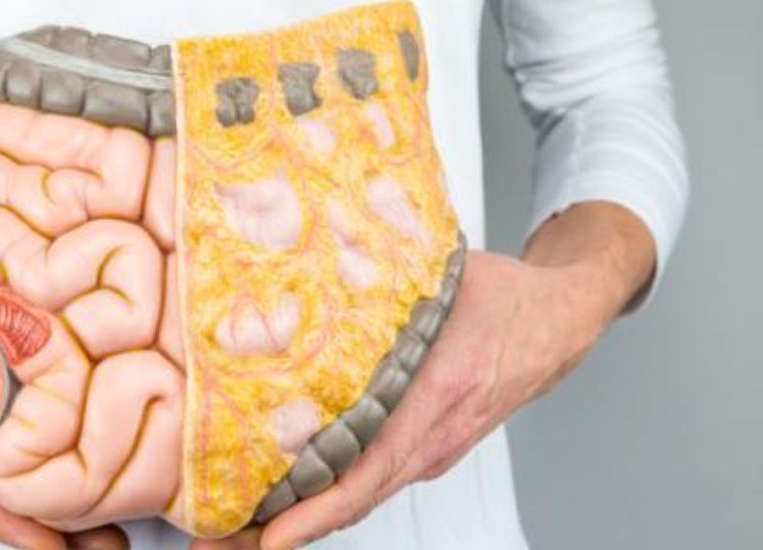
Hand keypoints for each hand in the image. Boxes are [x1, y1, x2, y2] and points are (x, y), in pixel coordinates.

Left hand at [194, 203, 653, 549]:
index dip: (320, 507)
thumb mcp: (444, 276)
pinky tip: (285, 495)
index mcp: (437, 395)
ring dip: (301, 517)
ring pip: (361, 495)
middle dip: (285, 528)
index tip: (273, 536)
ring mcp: (433, 450)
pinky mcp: (429, 449)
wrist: (561, 322)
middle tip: (218, 542)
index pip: (372, 466)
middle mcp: (434, 438)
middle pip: (354, 499)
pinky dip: (329, 497)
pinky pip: (373, 479)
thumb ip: (383, 275)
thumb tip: (311, 258)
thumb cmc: (507, 299)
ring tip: (236, 529)